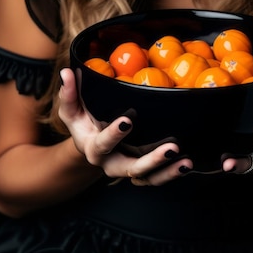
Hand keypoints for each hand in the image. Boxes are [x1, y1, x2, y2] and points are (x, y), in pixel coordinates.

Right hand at [59, 68, 192, 184]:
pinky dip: (171, 174)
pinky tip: (186, 164)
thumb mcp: (72, 109)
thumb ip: (69, 93)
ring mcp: (128, 169)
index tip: (128, 120)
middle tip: (171, 148)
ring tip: (185, 162)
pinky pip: (156, 179)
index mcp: (93, 148)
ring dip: (167, 171)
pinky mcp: (142, 172)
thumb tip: (66, 73)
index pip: (102, 144)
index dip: (114, 134)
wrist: (90, 144)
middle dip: (151, 160)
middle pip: (130, 168)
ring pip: (147, 178)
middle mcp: (110, 164)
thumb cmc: (82, 121)